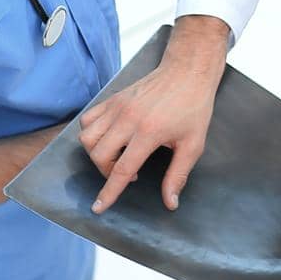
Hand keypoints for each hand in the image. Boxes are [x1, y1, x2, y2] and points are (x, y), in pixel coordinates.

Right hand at [78, 16, 227, 213]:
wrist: (187, 72)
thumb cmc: (193, 107)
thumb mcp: (193, 145)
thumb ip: (178, 175)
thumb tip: (170, 202)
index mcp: (148, 132)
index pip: (122, 170)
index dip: (109, 192)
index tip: (98, 208)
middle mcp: (127, 119)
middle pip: (99, 155)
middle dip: (106, 172)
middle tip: (127, 172)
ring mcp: (117, 106)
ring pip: (87, 137)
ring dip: (97, 153)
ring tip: (117, 155)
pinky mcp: (113, 98)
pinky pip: (88, 119)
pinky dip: (91, 132)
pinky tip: (109, 137)